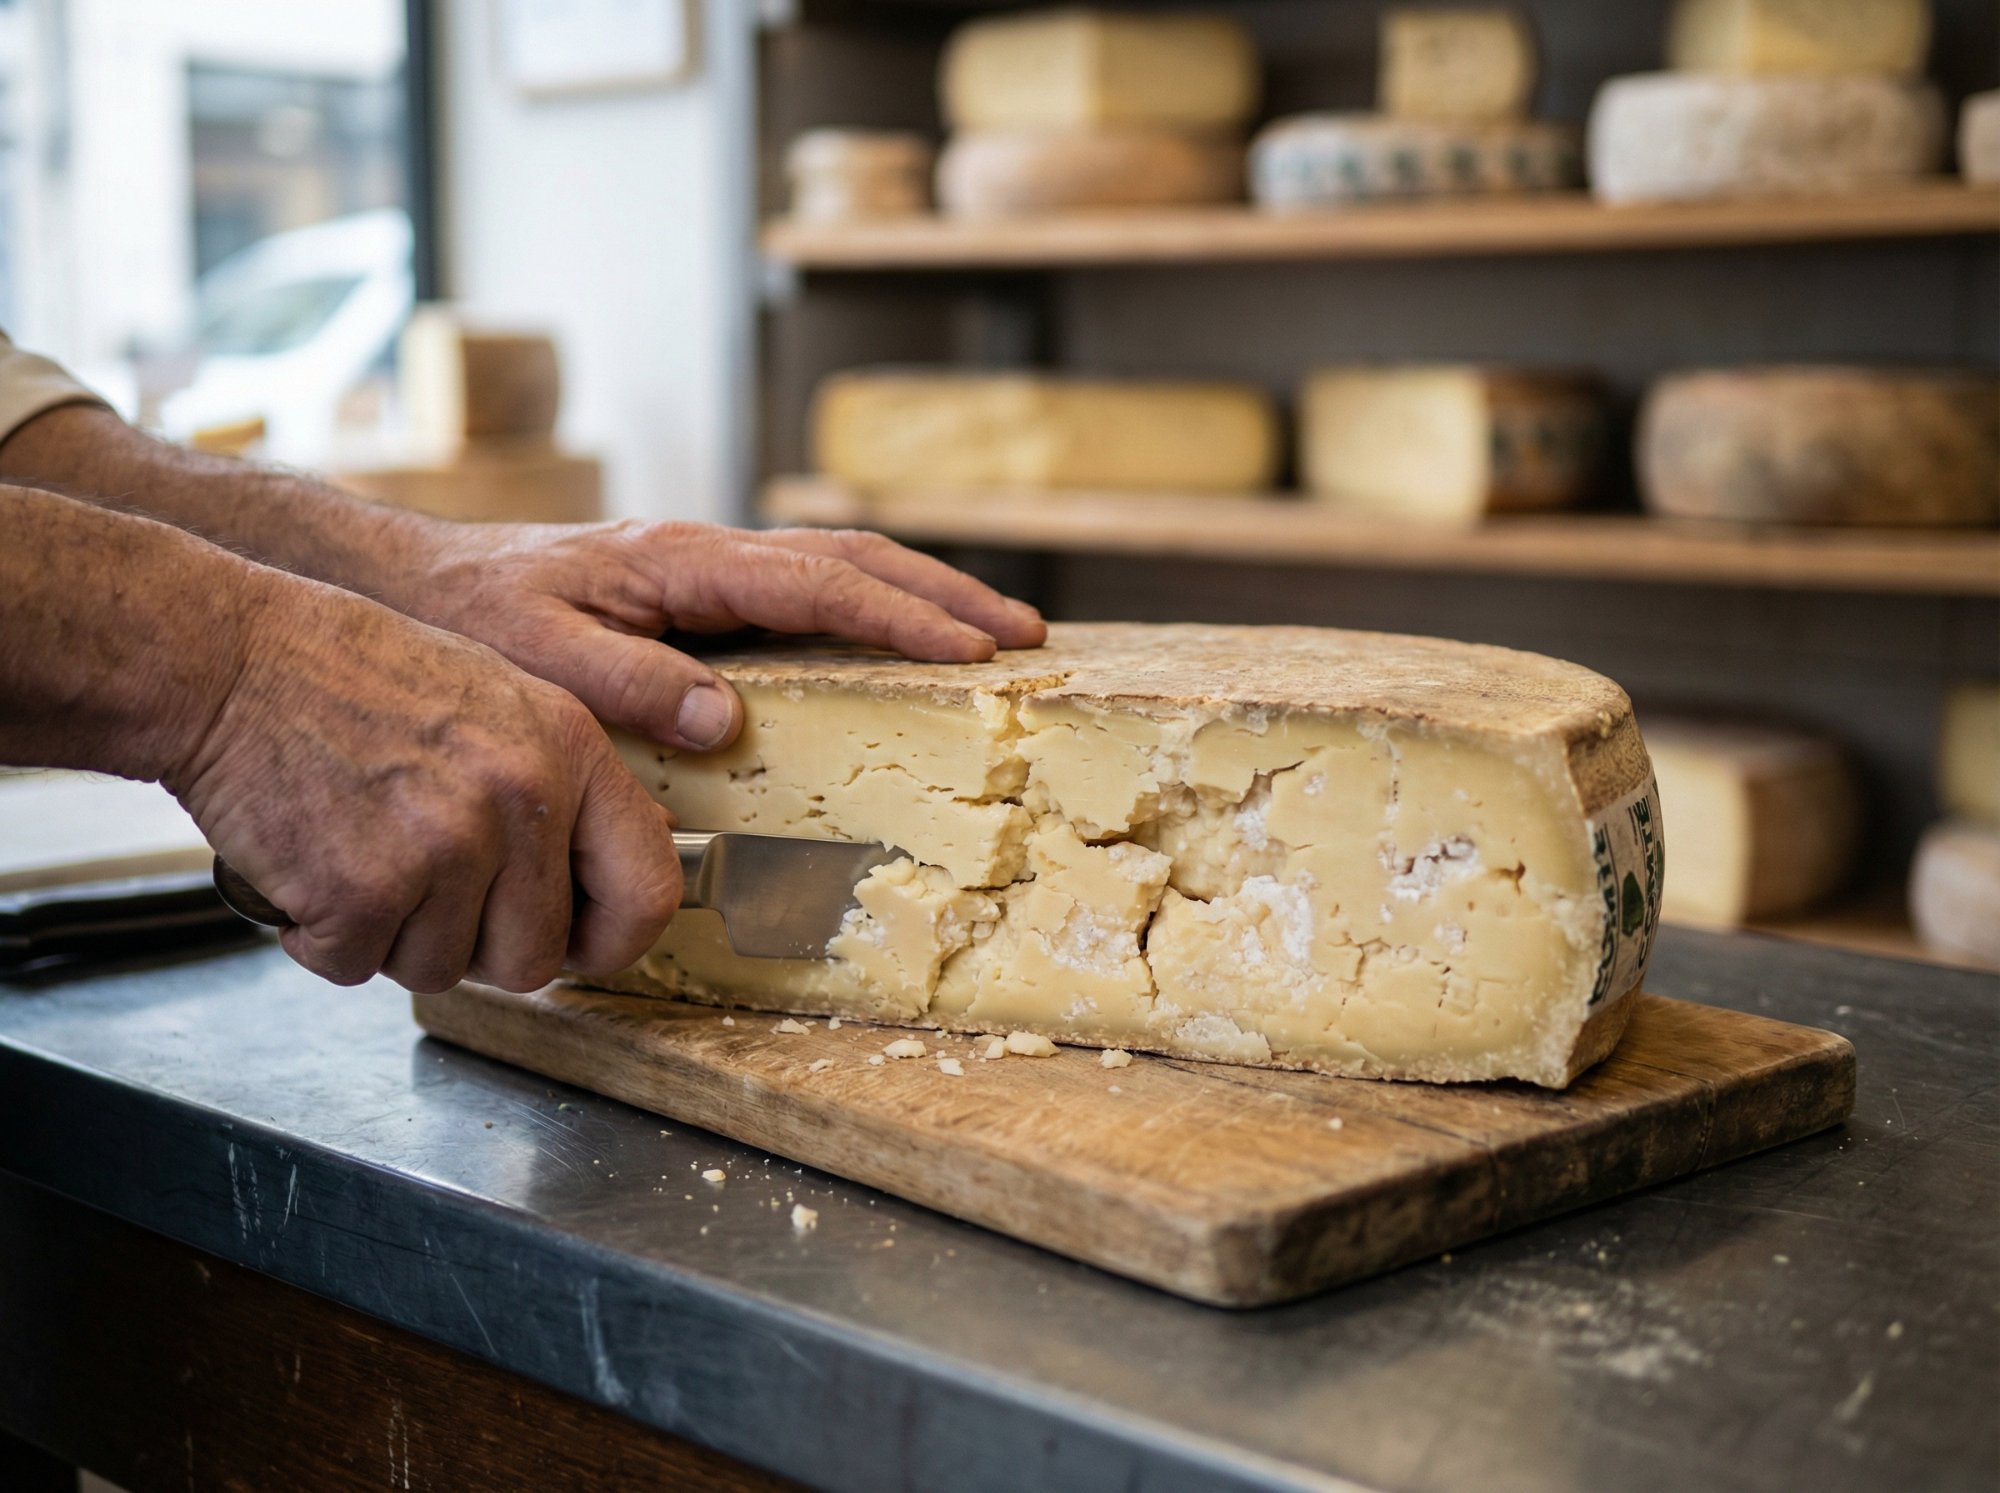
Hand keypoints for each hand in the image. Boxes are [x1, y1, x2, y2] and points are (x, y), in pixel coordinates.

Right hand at [169, 570, 679, 992]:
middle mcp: (521, 800)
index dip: (616, 940)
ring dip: (396, 938)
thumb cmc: (355, 678)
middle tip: (426, 892)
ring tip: (363, 854)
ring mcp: (445, 847)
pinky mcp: (363, 889)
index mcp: (570, 752)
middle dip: (480, 948)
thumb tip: (621, 868)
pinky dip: (325, 938)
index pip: (648, 890)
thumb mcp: (503, 698)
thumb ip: (567, 784)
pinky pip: (359, 967)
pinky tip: (312, 868)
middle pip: (536, 958)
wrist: (231, 661)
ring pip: (443, 969)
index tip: (584, 947)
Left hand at [377, 521, 1047, 751]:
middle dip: (946, 594)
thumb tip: (731, 715)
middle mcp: (708, 554)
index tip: (976, 650)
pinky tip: (897, 640)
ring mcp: (710, 569)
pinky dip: (872, 609)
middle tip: (1025, 636)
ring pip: (840, 567)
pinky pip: (808, 592)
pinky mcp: (702, 592)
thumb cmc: (476, 620)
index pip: (819, 585)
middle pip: (854, 558)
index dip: (904, 616)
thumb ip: (632, 683)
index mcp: (682, 564)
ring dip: (921, 595)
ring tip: (993, 633)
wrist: (423, 582)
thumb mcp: (542, 659)